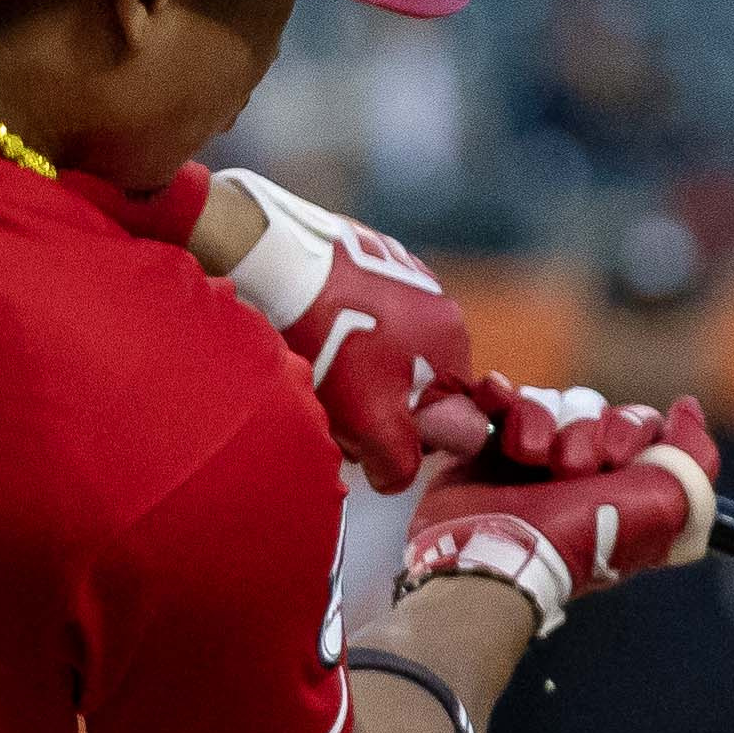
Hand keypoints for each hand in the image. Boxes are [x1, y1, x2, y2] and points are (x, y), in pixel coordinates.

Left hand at [210, 165, 488, 491]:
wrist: (282, 265)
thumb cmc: (335, 343)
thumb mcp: (374, 422)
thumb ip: (399, 461)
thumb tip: (397, 477)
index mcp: (451, 339)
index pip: (445, 408)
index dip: (407, 431)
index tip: (368, 430)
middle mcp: (437, 300)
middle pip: (410, 376)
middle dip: (375, 399)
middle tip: (334, 404)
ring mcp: (400, 272)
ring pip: (381, 345)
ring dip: (352, 367)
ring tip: (314, 367)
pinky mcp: (362, 255)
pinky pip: (356, 309)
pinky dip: (335, 326)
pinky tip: (305, 333)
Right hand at [398, 395, 717, 633]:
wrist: (495, 558)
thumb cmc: (580, 540)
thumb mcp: (662, 507)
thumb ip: (693, 460)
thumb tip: (688, 409)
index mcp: (623, 488)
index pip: (638, 424)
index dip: (629, 428)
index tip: (613, 457)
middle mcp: (579, 474)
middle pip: (591, 408)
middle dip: (581, 428)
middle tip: (566, 468)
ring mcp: (529, 461)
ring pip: (546, 402)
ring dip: (539, 419)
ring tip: (525, 456)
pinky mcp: (484, 450)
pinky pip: (498, 400)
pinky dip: (499, 396)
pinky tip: (494, 403)